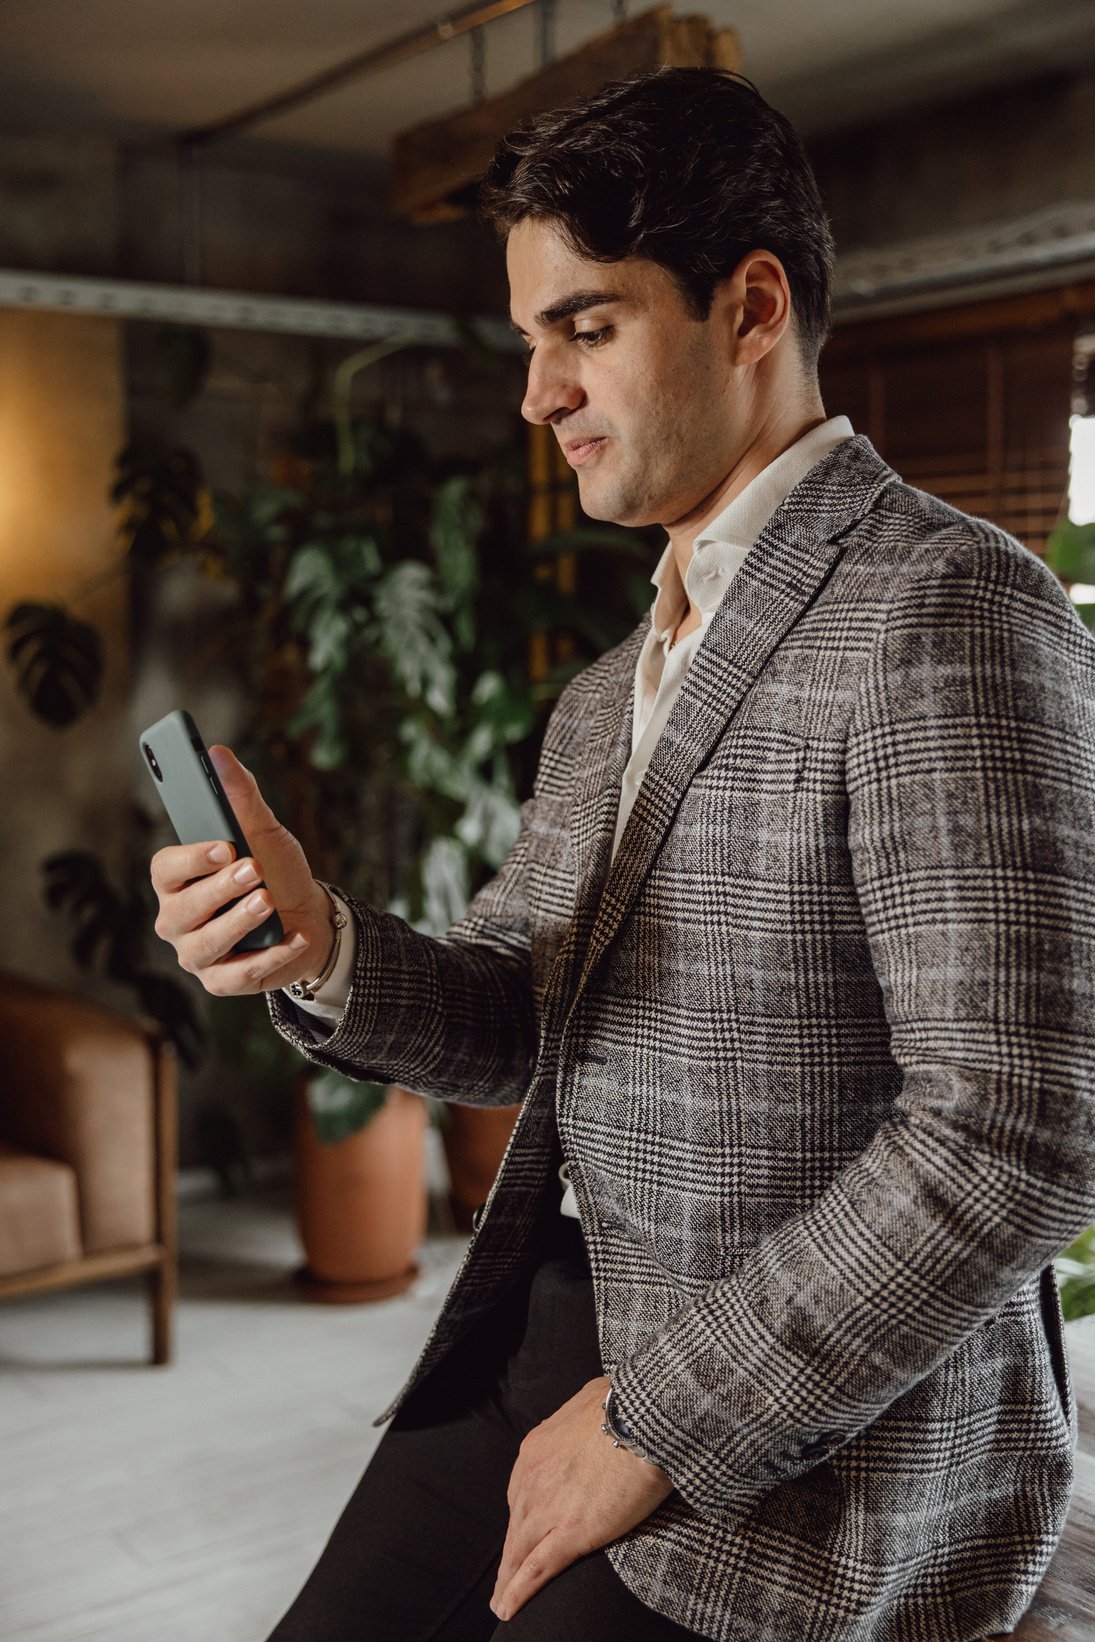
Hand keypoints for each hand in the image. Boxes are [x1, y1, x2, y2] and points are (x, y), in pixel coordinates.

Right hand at [150, 745, 332, 995]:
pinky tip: (295, 937)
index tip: (224, 845)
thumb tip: (218, 752)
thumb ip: (240, 795)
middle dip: (219, 890)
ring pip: (204, 945)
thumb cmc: (276, 871)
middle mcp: (177, 919)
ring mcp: (196, 954)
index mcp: (178, 879)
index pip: (166, 868)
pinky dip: (270, 957)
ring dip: (239, 923)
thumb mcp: (264, 831)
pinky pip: (238, 975)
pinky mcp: (222, 982)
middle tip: (253, 870)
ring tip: (268, 902)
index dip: (192, 858)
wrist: (310, 917)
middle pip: (182, 909)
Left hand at [490, 1375, 672, 1622]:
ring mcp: (547, 1506)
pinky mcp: (570, 1533)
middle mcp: (533, 1477)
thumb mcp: (595, 1396)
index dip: (523, 1513)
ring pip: (519, 1551)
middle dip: (510, 1552)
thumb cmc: (629, 1403)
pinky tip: (507, 1608)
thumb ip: (587, 1410)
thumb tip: (596, 1406)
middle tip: (504, 1577)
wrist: (644, 1418)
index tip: (524, 1530)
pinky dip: (518, 1592)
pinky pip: (536, 1569)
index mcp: (538, 1446)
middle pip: (516, 1523)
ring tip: (502, 1601)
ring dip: (508, 1578)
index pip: (523, 1489)